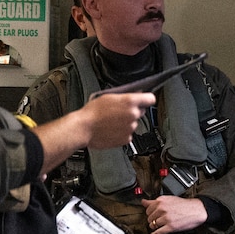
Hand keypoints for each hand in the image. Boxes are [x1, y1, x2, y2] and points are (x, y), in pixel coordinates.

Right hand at [25, 90, 155, 173]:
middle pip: (141, 111)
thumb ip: (124, 96)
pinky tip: (111, 129)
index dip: (147, 99)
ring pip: (133, 123)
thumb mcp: (108, 96)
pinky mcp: (127, 139)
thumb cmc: (92, 112)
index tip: (145, 100)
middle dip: (133, 111)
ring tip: (111, 121)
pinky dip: (122, 132)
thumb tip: (135, 94)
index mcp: (130, 102)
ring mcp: (131, 128)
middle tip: (119, 111)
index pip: (151, 99)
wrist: (84, 128)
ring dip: (126, 122)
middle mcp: (133, 115)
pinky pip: (128, 133)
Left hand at [143, 195, 206, 233]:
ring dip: (154, 227)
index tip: (153, 215)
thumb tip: (144, 202)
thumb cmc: (185, 205)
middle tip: (157, 221)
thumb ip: (155, 201)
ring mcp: (166, 218)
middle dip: (152, 220)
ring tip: (158, 227)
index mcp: (161, 201)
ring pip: (153, 225)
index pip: (148, 209)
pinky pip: (158, 232)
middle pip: (149, 218)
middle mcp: (162, 209)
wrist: (197, 210)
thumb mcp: (169, 199)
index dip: (150, 213)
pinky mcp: (170, 227)